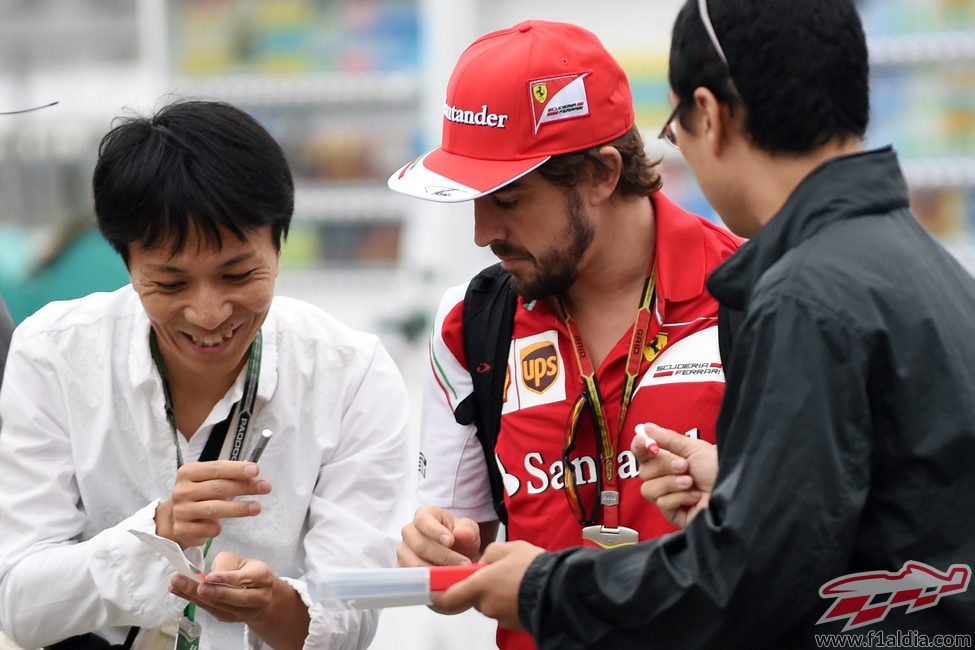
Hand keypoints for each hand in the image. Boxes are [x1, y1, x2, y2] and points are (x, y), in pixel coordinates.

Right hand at [155, 460, 271, 547]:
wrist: (176, 517)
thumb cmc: (201, 494)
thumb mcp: (211, 480)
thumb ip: (231, 475)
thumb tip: (254, 471)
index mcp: (188, 472)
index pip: (216, 468)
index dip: (236, 469)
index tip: (256, 470)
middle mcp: (182, 490)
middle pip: (218, 488)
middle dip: (245, 487)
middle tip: (266, 487)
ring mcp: (181, 510)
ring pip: (214, 509)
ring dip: (239, 508)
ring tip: (257, 507)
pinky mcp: (182, 529)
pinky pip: (207, 529)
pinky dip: (218, 528)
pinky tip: (223, 526)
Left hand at [169, 552, 309, 649]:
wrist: (264, 597)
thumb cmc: (250, 574)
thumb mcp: (244, 561)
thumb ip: (227, 564)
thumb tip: (210, 576)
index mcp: (262, 578)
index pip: (244, 579)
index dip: (226, 578)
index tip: (209, 576)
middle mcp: (256, 598)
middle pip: (234, 598)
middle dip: (212, 592)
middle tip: (191, 584)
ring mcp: (244, 612)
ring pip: (220, 606)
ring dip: (196, 597)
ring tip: (177, 585)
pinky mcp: (230, 619)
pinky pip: (212, 610)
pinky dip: (194, 601)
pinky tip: (179, 591)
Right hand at [398, 506, 493, 613]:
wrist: (456, 556)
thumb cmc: (460, 539)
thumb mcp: (468, 531)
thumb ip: (467, 530)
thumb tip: (461, 533)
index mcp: (424, 516)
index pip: (423, 520)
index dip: (435, 531)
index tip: (451, 541)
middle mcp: (409, 532)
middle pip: (419, 545)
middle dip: (443, 556)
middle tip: (463, 564)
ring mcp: (404, 552)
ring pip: (413, 563)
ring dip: (436, 572)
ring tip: (455, 575)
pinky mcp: (403, 570)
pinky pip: (410, 578)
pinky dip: (427, 582)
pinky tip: (444, 583)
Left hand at [436, 541, 543, 630]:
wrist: (560, 589)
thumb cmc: (534, 569)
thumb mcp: (508, 548)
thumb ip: (489, 555)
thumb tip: (484, 562)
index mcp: (479, 585)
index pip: (447, 598)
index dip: (438, 595)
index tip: (434, 590)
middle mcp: (486, 604)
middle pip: (473, 597)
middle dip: (481, 585)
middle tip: (497, 572)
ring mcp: (500, 616)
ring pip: (491, 602)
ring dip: (498, 592)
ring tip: (516, 578)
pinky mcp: (513, 623)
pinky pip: (505, 609)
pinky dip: (510, 600)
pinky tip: (523, 588)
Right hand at [632, 422, 717, 528]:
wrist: (735, 492)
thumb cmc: (718, 468)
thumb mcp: (693, 448)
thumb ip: (667, 438)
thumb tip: (646, 427)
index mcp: (669, 460)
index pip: (643, 453)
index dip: (640, 447)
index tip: (647, 443)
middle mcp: (666, 478)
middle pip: (644, 471)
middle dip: (664, 466)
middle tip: (684, 465)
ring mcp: (669, 497)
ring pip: (649, 489)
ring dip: (671, 483)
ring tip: (691, 482)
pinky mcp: (674, 514)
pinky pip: (662, 503)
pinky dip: (679, 497)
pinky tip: (695, 496)